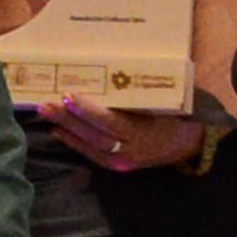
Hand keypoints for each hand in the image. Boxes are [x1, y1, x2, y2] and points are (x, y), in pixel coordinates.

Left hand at [44, 100, 206, 174]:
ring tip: (46, 113)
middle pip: (94, 135)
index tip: (67, 96)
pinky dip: (74, 142)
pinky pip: (92, 155)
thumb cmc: (176, 115)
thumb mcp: (162, 101)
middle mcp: (131, 150)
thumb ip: (137, 93)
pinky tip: (58, 131)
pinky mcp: (118, 166)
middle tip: (46, 104)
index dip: (87, 110)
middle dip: (68, 119)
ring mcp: (123, 160)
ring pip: (90, 145)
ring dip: (66, 129)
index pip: (109, 121)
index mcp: (143, 132)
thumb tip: (110, 70)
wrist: (190, 144)